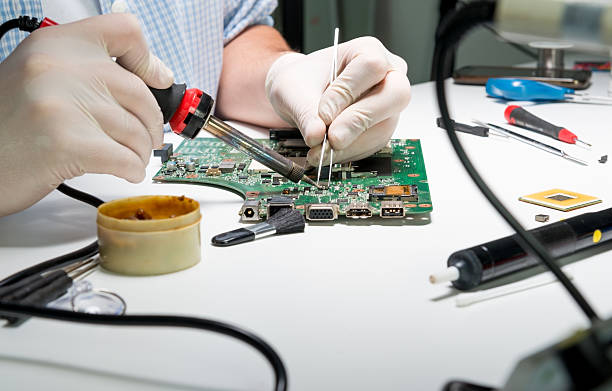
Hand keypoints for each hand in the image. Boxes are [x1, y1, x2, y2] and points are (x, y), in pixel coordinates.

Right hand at [0, 14, 173, 215]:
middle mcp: (60, 67)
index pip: (124, 30)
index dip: (148, 58)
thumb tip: (153, 76)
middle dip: (151, 122)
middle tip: (148, 138)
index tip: (156, 79)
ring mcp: (64, 105)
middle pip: (139, 91)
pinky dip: (133, 170)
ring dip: (140, 151)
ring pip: (136, 130)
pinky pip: (126, 159)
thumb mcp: (41, 79)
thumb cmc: (9, 126)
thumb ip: (87, 71)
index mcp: (55, 44)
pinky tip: (124, 171)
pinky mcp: (68, 144)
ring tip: (129, 158)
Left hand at [265, 36, 410, 165]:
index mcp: (368, 50)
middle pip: (394, 95)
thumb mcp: (293, 90)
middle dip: (359, 121)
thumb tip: (316, 136)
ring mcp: (388, 105)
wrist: (300, 95)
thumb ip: (305, 112)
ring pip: (384, 126)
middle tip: (332, 139)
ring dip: (351, 144)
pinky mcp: (382, 128)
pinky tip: (327, 154)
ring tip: (319, 151)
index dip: (347, 93)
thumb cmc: (301, 81)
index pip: (371, 67)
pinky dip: (349, 152)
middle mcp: (388, 75)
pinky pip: (374, 144)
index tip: (323, 114)